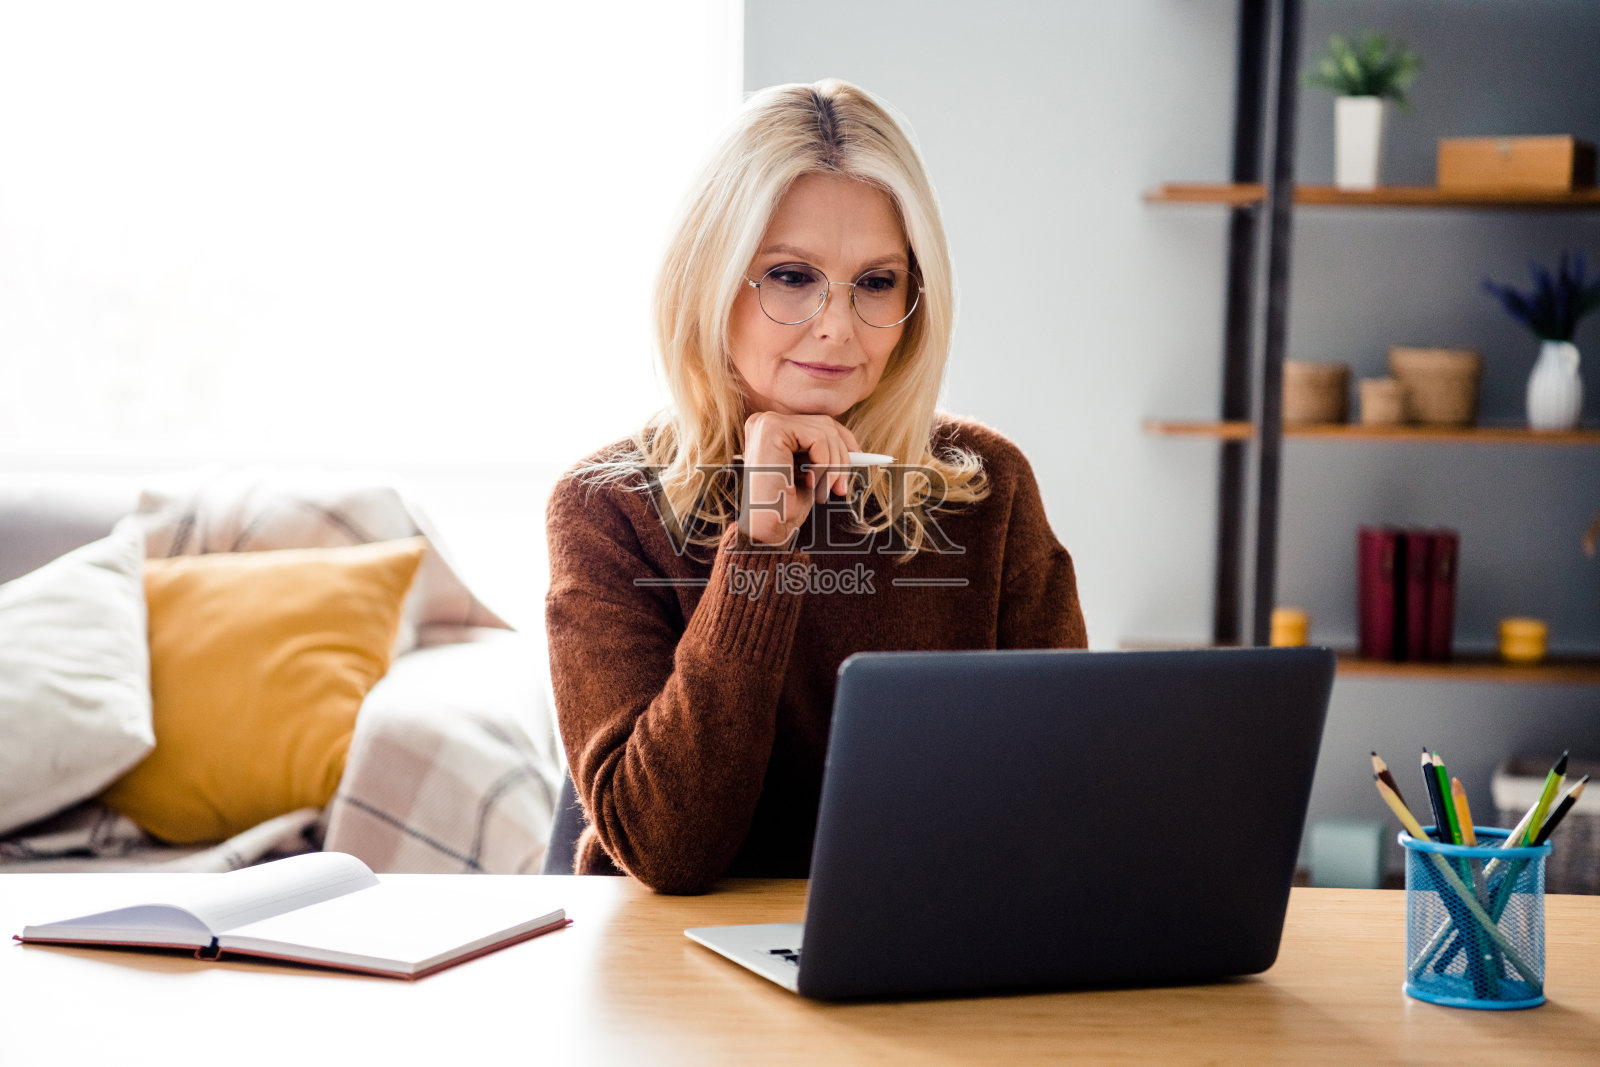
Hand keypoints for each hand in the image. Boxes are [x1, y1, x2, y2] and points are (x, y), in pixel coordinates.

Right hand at [738, 411, 861, 545]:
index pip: (817, 423)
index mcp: (772, 432)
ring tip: (823, 490)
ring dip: (834, 465)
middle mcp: (765, 421)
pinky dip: (824, 464)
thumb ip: (822, 455)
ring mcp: (766, 423)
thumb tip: (854, 449)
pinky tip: (810, 483)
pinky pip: (818, 438)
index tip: (860, 456)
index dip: (843, 439)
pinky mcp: (772, 429)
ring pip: (825, 431)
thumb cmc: (784, 509)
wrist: (765, 530)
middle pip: (824, 424)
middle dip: (842, 456)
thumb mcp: (808, 475)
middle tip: (841, 488)